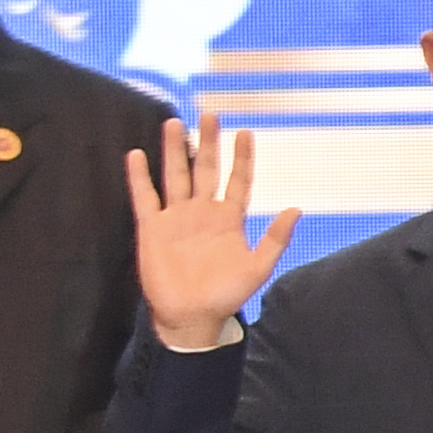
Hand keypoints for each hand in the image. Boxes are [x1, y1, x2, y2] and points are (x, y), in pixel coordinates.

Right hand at [124, 116, 299, 348]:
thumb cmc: (226, 295)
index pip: (237, 179)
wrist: (191, 316)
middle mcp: (202, 212)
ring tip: (175, 125)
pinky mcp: (153, 229)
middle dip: (208, 143)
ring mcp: (177, 218)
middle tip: (210, 116)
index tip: (245, 133)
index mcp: (229, 218)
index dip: (242, 157)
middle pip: (205, 169)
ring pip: (176, 176)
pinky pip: (146, 197)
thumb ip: (276, 239)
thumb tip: (296, 209)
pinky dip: (140, 178)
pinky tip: (136, 155)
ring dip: (175, 151)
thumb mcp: (258, 268)